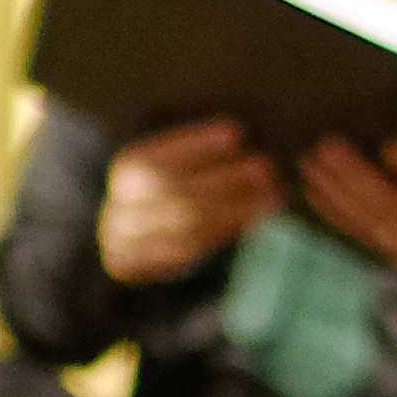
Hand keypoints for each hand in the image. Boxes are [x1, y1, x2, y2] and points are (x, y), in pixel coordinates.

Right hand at [94, 116, 283, 284]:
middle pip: (176, 193)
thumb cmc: (163, 184)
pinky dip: (229, 231)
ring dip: (237, 210)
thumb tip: (240, 136)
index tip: (235, 133)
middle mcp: (123, 205)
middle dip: (225, 180)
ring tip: (273, 196)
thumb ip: (197, 151)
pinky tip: (257, 217)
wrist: (128, 233)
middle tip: (265, 168)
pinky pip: (195, 249)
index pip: (160, 155)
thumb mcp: (169, 159)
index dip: (195, 144)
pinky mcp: (149, 263)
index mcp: (128, 169)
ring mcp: (131, 240)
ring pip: (189, 226)